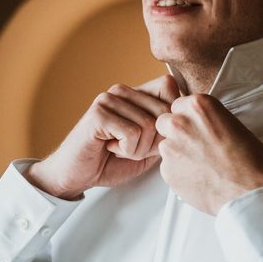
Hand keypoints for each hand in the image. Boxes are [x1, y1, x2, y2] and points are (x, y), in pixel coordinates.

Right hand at [26, 75, 180, 198]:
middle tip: (131, 148)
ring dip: (138, 148)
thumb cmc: (110, 161)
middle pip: (163, 111)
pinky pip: (132, 133)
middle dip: (153, 141)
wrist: (76, 174)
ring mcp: (109, 99)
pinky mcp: (99, 113)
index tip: (150, 138)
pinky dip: (127, 150)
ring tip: (119, 149)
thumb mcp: (148, 146)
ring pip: (149, 125)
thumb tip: (187, 120)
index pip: (170, 87)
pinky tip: (110, 148)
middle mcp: (122, 91)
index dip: (169, 119)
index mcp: (134, 94)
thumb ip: (165, 130)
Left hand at [155, 94, 262, 214]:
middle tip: (193, 145)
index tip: (195, 127)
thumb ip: (209, 120)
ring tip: (199, 165)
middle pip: (165, 122)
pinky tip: (197, 177)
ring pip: (165, 146)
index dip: (187, 118)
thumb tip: (200, 125)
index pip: (179, 105)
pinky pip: (167, 167)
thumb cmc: (250, 161)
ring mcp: (170, 147)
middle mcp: (180, 123)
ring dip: (177, 153)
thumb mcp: (234, 125)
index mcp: (198, 106)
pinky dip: (178, 172)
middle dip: (175, 132)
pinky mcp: (166, 170)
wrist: (247, 193)